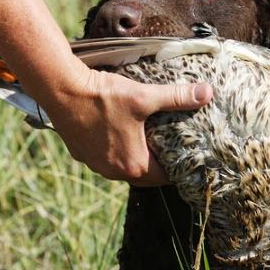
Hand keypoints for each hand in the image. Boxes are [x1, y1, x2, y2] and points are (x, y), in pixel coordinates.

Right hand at [40, 66, 212, 185]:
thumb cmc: (104, 97)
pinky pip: (104, 158)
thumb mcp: (145, 97)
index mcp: (134, 165)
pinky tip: (117, 131)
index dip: (178, 168)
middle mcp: (113, 172)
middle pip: (144, 176)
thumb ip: (178, 97)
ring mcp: (94, 164)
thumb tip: (207, 93)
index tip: (187, 157)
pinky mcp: (81, 153)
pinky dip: (113, 149)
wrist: (62, 91)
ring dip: (134, 157)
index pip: (164, 178)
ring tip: (146, 140)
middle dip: (157, 165)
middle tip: (170, 149)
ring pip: (122, 167)